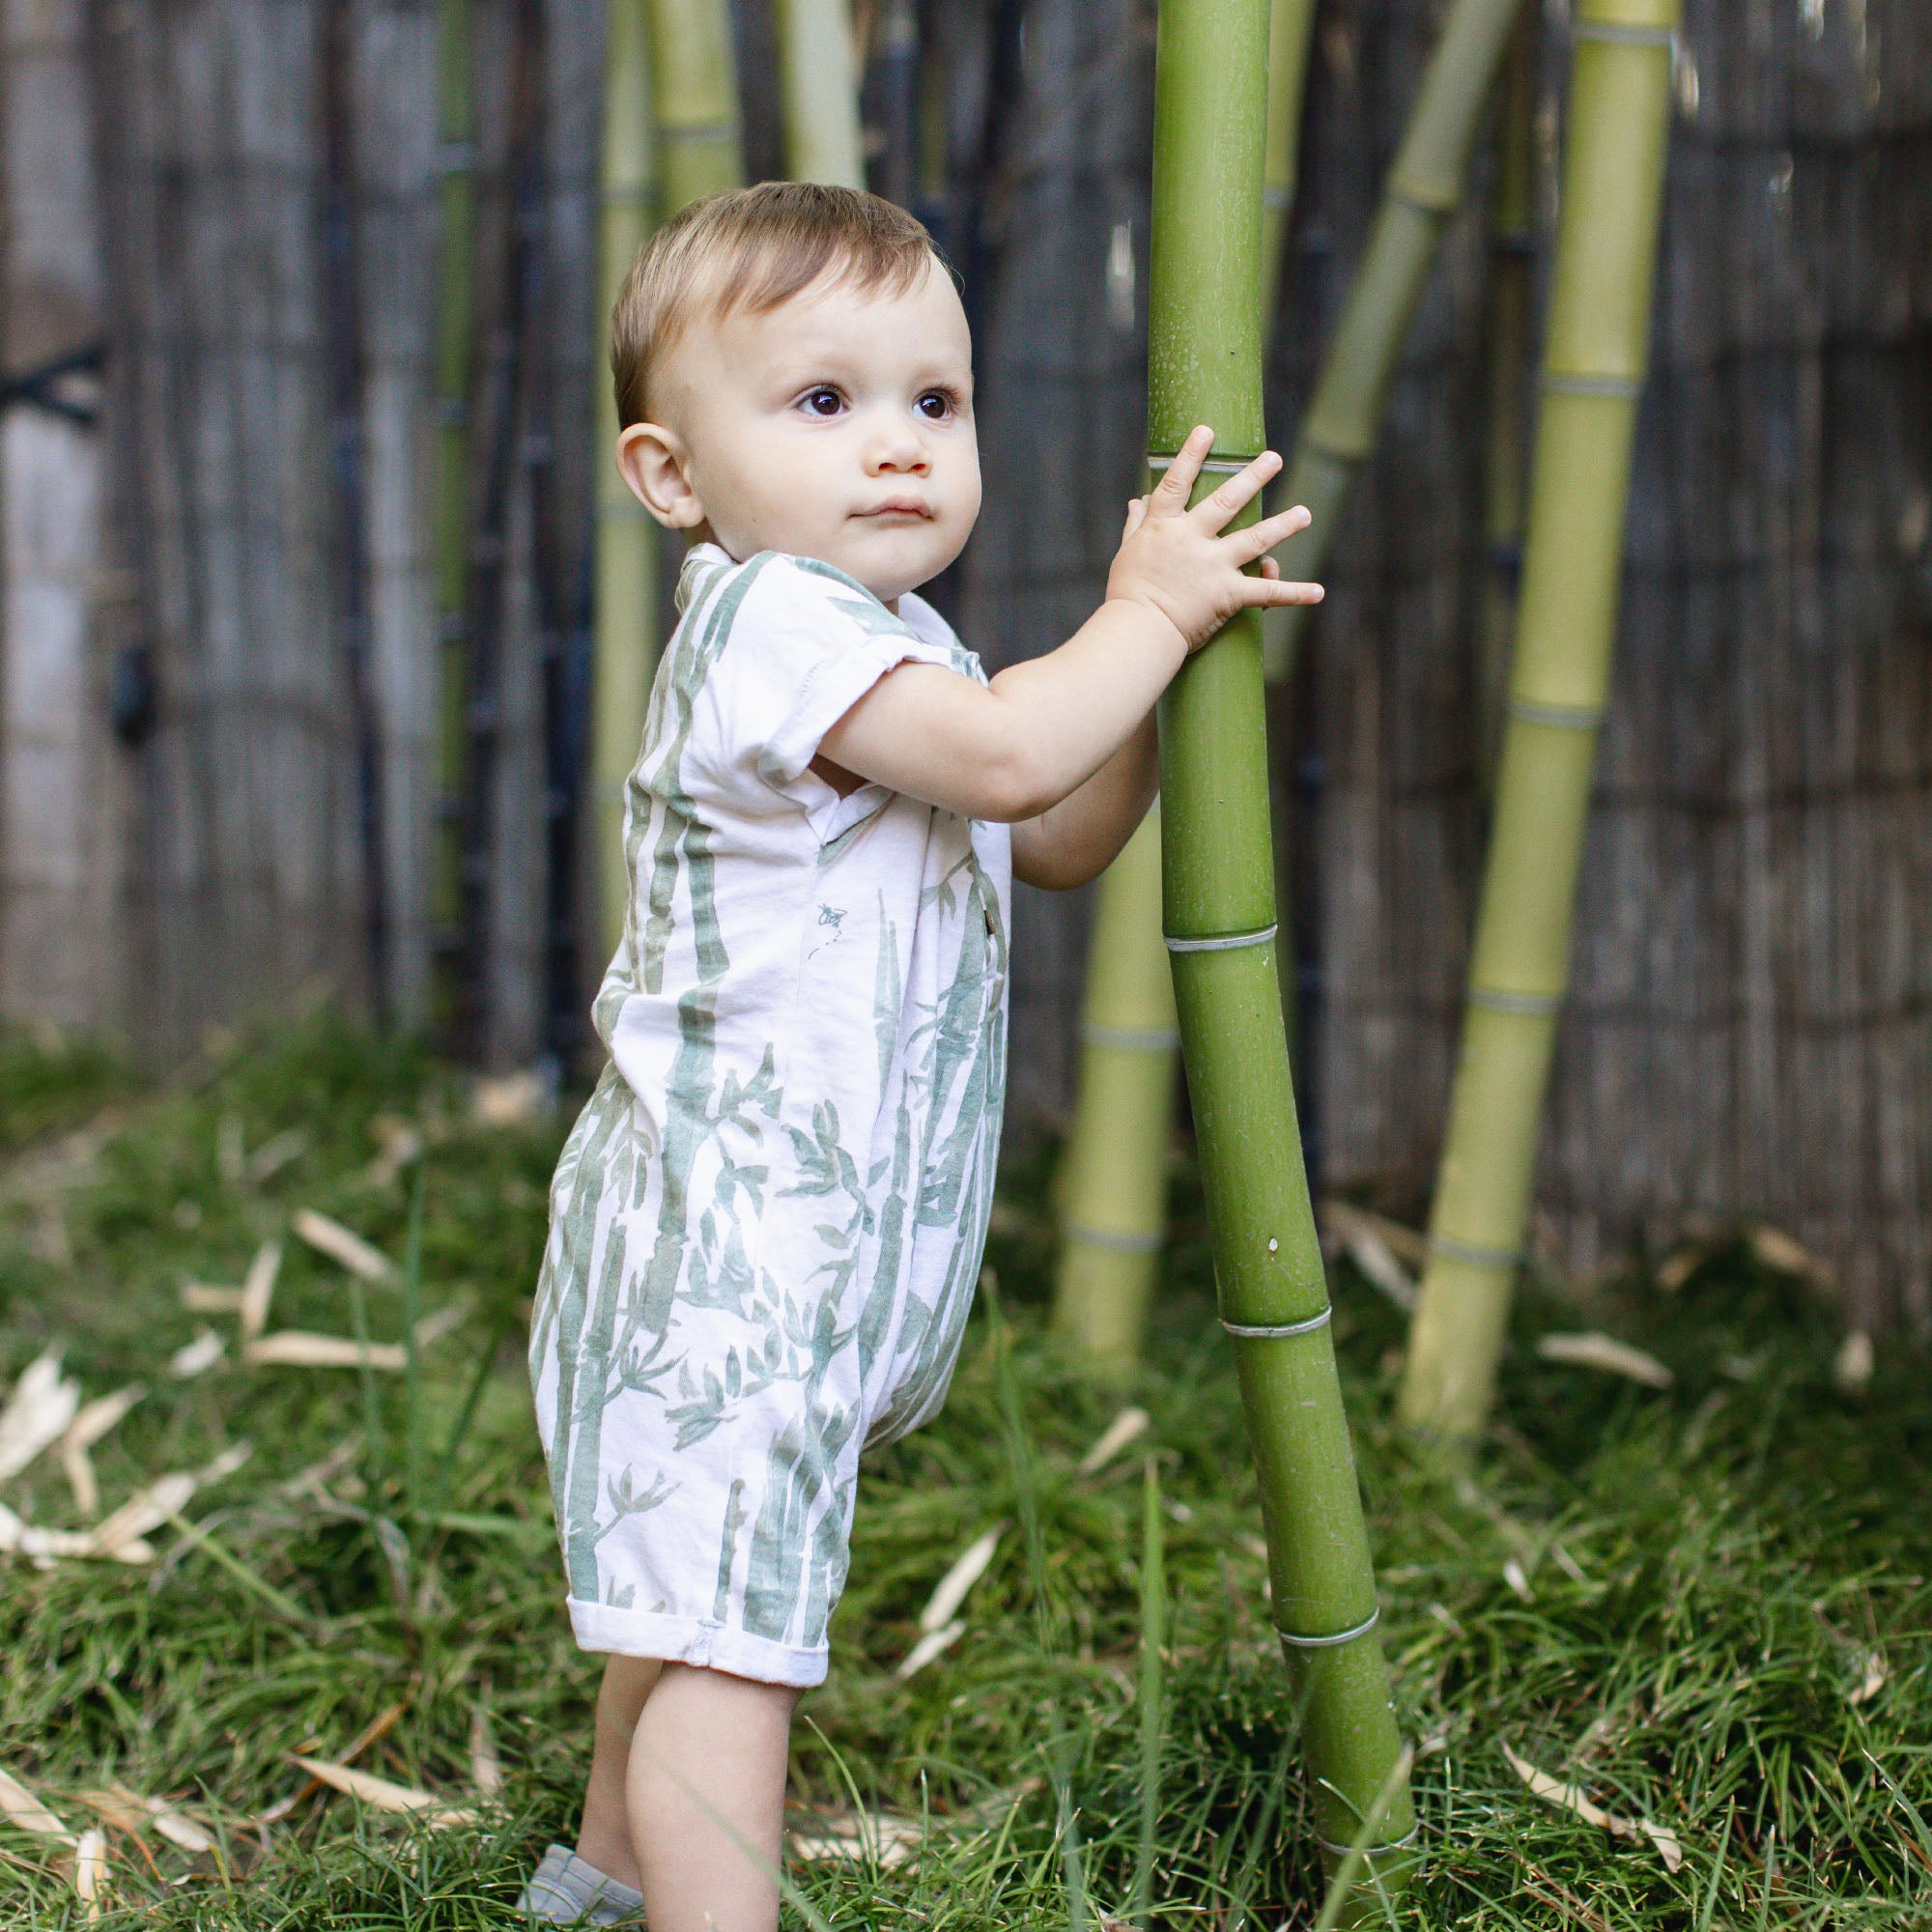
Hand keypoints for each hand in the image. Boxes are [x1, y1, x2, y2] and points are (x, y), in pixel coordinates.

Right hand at [1104, 425, 1322, 652]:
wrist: (1138, 631)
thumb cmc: (1127, 594)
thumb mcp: (1126, 553)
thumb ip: (1136, 525)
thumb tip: (1136, 500)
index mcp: (1164, 527)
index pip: (1177, 483)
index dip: (1191, 456)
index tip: (1207, 431)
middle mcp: (1191, 540)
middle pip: (1226, 501)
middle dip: (1253, 477)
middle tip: (1274, 458)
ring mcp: (1213, 566)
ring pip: (1255, 539)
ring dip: (1283, 525)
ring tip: (1305, 513)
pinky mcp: (1228, 594)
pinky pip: (1267, 593)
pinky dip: (1294, 593)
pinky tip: (1318, 591)